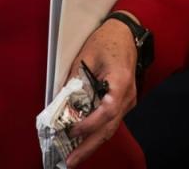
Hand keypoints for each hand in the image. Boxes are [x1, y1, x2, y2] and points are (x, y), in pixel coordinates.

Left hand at [64, 16, 138, 167]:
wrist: (126, 32)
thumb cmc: (107, 40)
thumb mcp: (86, 56)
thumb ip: (75, 81)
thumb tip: (60, 103)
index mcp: (121, 83)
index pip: (106, 112)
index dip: (88, 125)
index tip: (70, 132)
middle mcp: (128, 96)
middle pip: (110, 128)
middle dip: (88, 147)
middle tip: (70, 162)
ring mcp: (128, 100)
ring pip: (111, 128)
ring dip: (92, 143)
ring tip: (73, 157)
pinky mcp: (123, 101)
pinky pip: (110, 121)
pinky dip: (96, 132)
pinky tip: (83, 140)